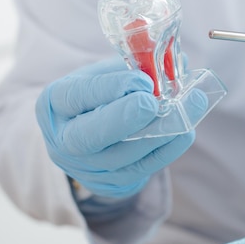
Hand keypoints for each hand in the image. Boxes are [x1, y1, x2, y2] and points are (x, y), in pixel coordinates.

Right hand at [36, 57, 206, 197]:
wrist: (87, 134)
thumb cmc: (100, 94)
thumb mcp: (106, 72)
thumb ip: (135, 66)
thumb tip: (176, 59)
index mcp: (56, 103)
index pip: (78, 96)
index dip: (110, 89)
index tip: (142, 81)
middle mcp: (64, 140)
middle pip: (91, 136)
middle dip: (125, 119)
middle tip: (154, 104)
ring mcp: (86, 167)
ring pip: (123, 157)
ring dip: (160, 133)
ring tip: (188, 109)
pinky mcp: (110, 183)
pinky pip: (141, 170)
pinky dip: (167, 150)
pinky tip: (185, 131)